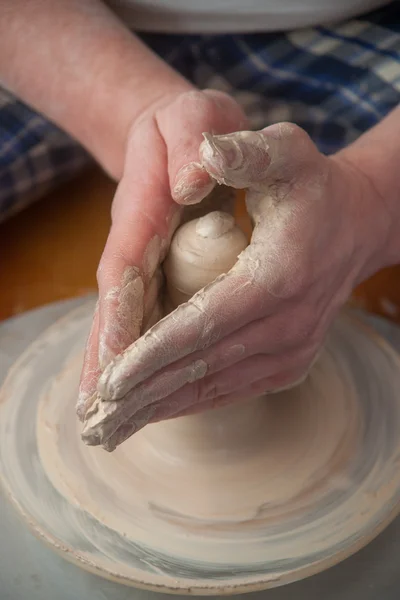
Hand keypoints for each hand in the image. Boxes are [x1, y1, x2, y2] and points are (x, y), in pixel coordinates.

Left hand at [81, 122, 393, 449]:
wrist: (357, 225)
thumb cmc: (313, 187)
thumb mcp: (285, 153)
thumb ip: (245, 154)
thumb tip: (203, 153)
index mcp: (278, 276)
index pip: (203, 325)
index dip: (152, 355)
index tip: (109, 382)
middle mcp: (288, 323)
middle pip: (203, 368)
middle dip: (144, 396)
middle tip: (96, 423)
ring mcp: (294, 348)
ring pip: (216, 387)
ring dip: (162, 408)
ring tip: (115, 429)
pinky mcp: (292, 361)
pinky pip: (236, 388)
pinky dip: (193, 401)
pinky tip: (159, 411)